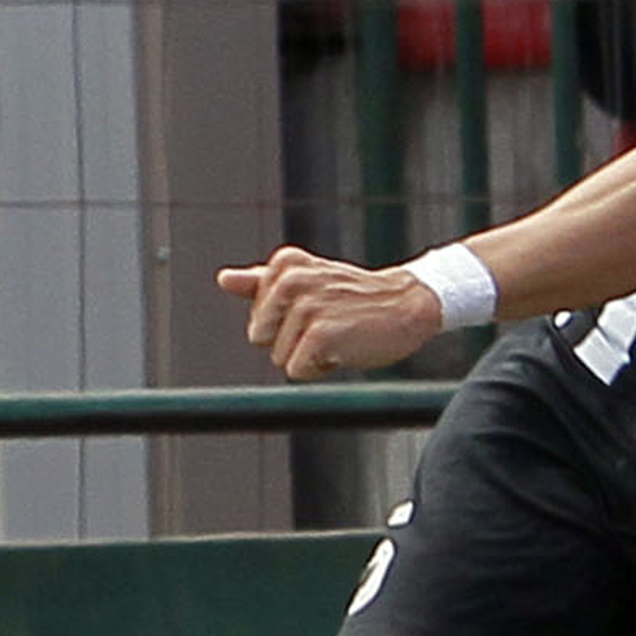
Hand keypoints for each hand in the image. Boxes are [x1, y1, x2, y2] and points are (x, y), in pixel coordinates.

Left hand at [217, 246, 447, 380]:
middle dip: (291, 340)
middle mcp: (291, 281)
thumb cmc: (359, 298)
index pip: (258, 317)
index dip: (286, 323)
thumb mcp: (310, 282)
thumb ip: (262, 282)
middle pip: (260, 337)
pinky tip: (346, 349)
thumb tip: (224, 278)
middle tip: (331, 324)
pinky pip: (296, 371)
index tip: (320, 309)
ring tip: (342, 333)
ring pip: (279, 357)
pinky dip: (320, 369)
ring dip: (310, 355)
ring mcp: (306, 307)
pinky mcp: (320, 335)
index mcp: (286, 264)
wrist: (412, 305)